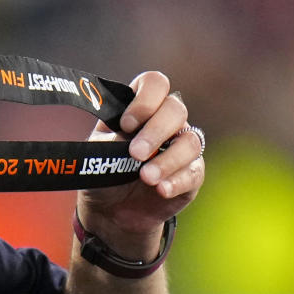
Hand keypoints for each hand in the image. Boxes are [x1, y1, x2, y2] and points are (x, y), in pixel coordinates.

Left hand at [78, 71, 204, 249]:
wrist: (109, 209)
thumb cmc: (103, 170)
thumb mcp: (98, 151)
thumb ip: (113, 139)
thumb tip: (128, 136)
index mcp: (141, 107)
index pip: (155, 84)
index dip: (145, 99)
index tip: (126, 124)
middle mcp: (166, 122)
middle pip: (175, 110)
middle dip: (155, 131)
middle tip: (134, 153)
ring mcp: (181, 147)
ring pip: (190, 142)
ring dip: (167, 159)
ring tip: (145, 177)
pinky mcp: (191, 175)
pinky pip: (194, 172)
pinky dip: (177, 180)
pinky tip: (160, 189)